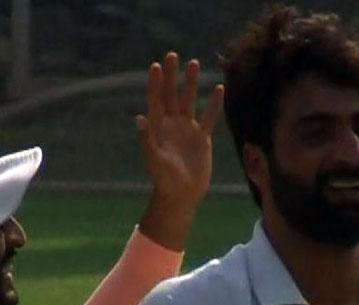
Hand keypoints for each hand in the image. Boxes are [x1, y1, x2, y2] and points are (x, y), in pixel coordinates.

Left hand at [136, 52, 224, 250]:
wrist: (181, 194)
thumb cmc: (164, 179)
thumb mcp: (154, 159)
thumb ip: (147, 139)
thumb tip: (140, 118)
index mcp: (158, 128)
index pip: (156, 100)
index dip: (156, 83)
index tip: (157, 65)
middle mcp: (172, 125)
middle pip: (172, 95)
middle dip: (172, 76)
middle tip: (173, 55)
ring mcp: (187, 130)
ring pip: (189, 101)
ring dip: (191, 83)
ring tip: (194, 62)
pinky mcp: (202, 138)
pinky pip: (209, 117)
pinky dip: (214, 104)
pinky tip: (219, 88)